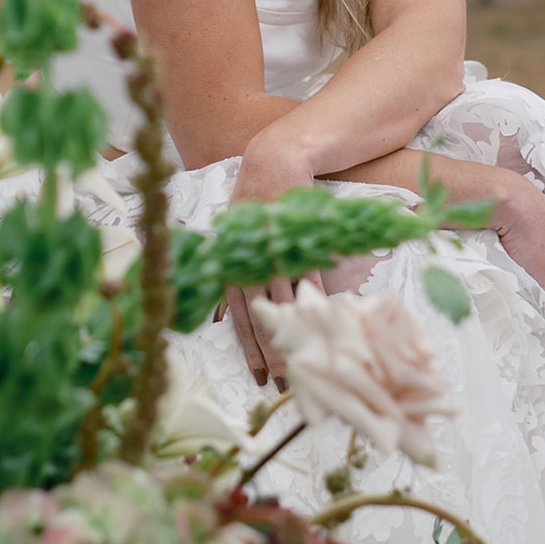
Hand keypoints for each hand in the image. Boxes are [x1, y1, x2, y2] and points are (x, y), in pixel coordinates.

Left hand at [216, 127, 317, 388]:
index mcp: (234, 261)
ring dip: (292, 333)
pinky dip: (313, 298)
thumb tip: (226, 312)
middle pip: (260, 314)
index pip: (238, 312)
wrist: (274, 161)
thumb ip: (235, 270)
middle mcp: (251, 259)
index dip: (247, 345)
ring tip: (300, 362)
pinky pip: (307, 274)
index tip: (256, 375)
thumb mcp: (237, 234)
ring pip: (283, 301)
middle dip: (270, 350)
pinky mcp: (299, 239)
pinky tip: (317, 320)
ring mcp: (275, 251)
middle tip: (281, 382)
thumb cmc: (255, 202)